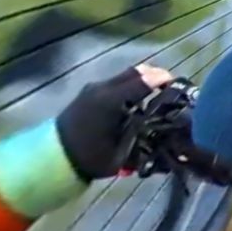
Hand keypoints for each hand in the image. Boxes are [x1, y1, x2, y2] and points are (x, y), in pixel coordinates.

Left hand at [56, 64, 174, 179]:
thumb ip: (142, 139)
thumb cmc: (89, 158)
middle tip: (170, 86)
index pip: (142, 82)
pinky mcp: (89, 92)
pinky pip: (116, 82)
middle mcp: (102, 89)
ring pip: (124, 75)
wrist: (54, 157)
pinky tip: (136, 100)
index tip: (177, 83)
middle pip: (135, 72)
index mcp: (110, 101)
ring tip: (155, 93)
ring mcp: (94, 88)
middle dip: (154, 75)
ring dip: (141, 80)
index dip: (162, 79)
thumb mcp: (120, 155)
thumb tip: (164, 132)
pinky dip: (130, 85)